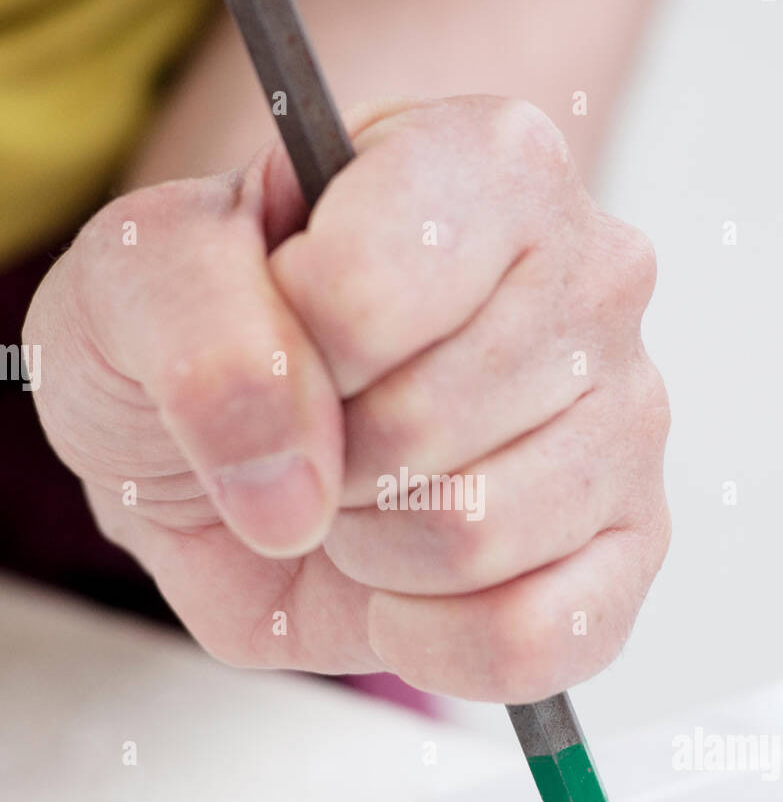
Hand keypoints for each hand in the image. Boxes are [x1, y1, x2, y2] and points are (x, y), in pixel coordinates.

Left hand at [25, 96, 669, 700]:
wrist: (224, 440)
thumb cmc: (208, 337)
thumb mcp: (134, 281)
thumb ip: (196, 332)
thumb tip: (292, 486)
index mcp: (487, 162)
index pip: (372, 290)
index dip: (284, 352)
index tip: (274, 337)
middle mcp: (592, 277)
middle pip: (427, 424)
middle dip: (325, 461)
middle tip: (321, 432)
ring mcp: (625, 418)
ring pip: (477, 536)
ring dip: (370, 547)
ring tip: (365, 496)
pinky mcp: (630, 547)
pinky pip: (533, 639)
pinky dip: (430, 639)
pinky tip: (406, 586)